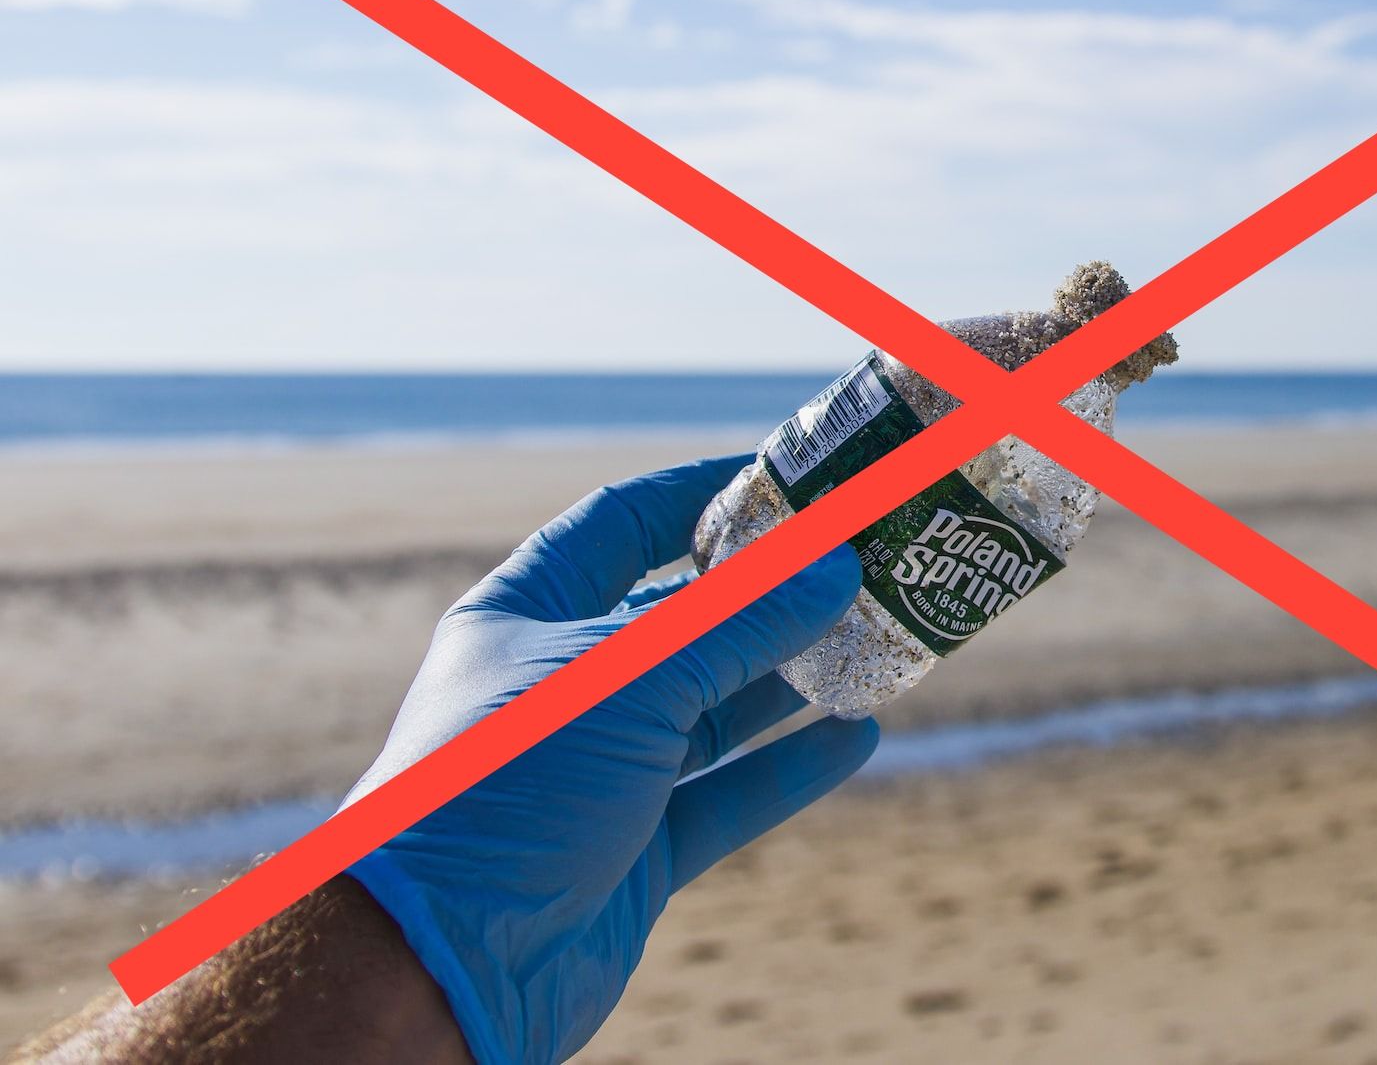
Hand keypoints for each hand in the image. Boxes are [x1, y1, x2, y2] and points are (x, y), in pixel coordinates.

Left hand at [344, 453, 874, 1063]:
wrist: (438, 962)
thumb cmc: (503, 785)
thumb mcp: (628, 677)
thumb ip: (738, 625)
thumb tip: (834, 569)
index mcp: (526, 613)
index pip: (622, 525)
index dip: (701, 497)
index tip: (785, 480)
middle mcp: (561, 686)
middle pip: (681, 621)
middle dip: (767, 596)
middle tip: (853, 566)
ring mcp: (598, 773)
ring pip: (711, 711)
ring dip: (789, 680)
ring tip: (872, 643)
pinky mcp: (631, 852)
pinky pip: (725, 796)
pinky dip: (788, 768)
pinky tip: (855, 739)